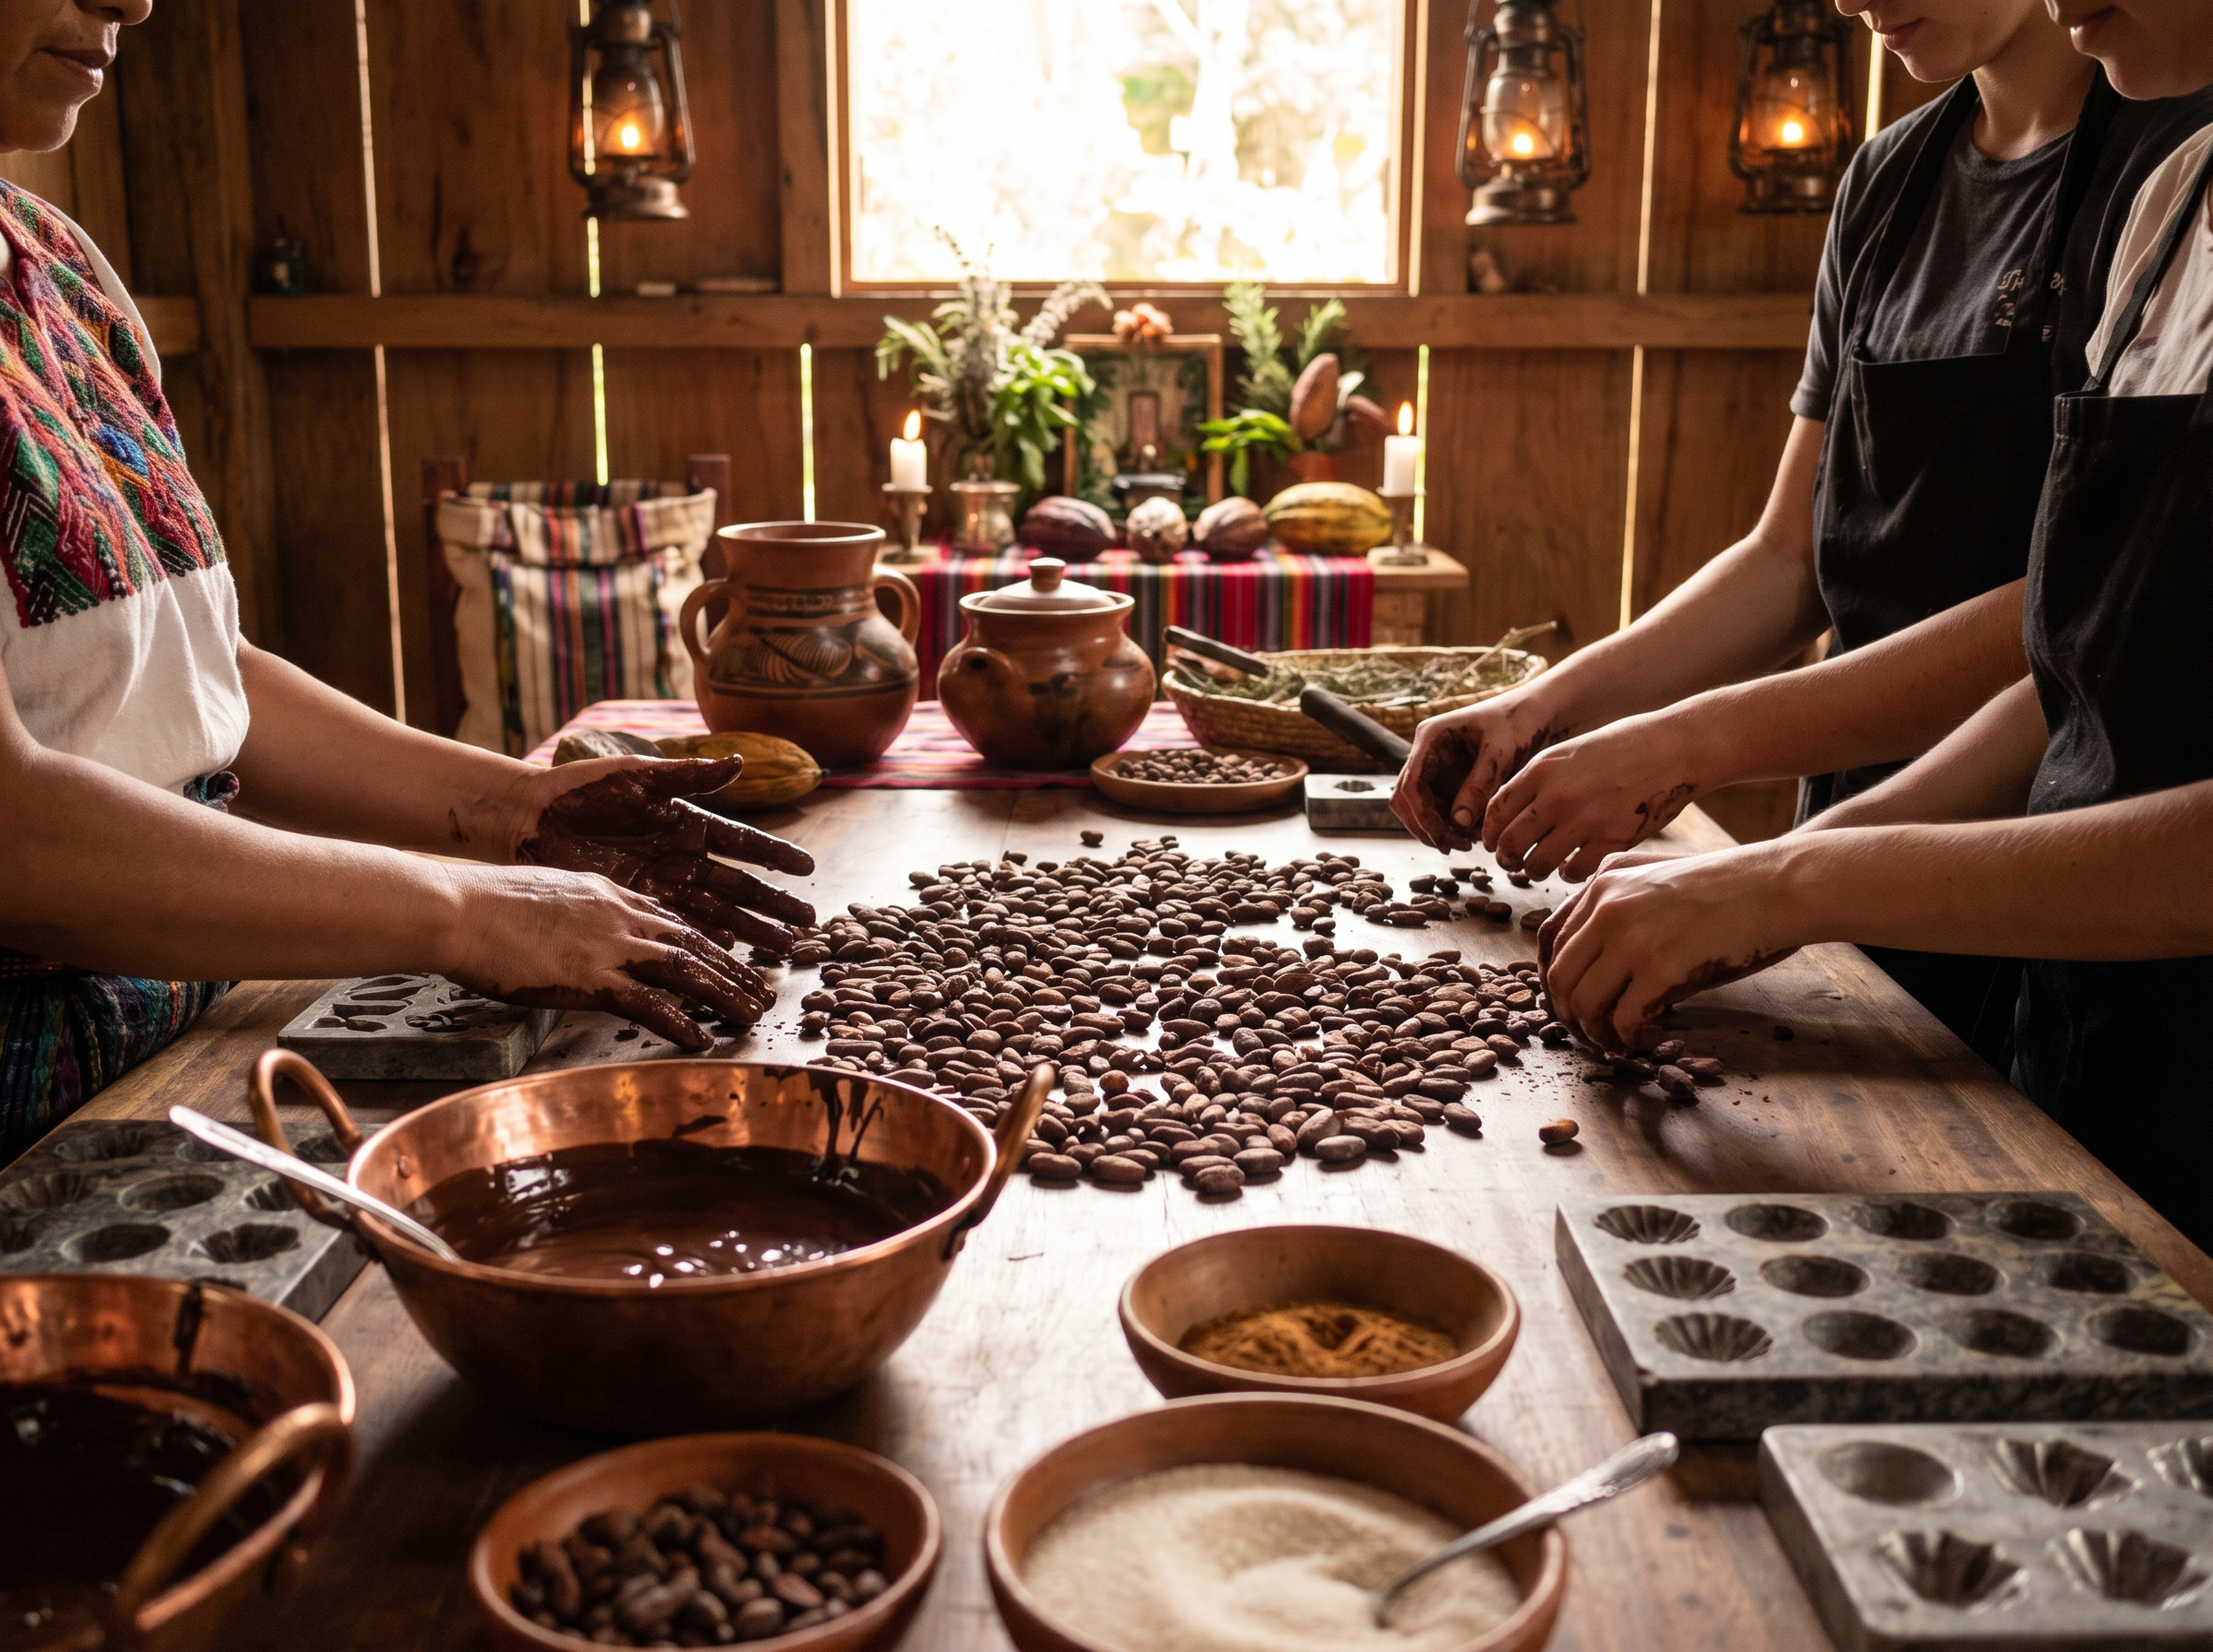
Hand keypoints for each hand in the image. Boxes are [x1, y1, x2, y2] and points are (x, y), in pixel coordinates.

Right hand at [444, 864, 772, 1050]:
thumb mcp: (544, 895)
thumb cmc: (485, 905)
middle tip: (761, 989)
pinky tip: (703, 1039)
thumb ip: (573, 915)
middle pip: (692, 943)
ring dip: (726, 995)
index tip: (729, 957)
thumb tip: (575, 937)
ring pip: (686, 971)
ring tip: (754, 1014)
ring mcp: (610, 947)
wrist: (460, 908)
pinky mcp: (594, 979)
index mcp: (608, 894)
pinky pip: (650, 1005)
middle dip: (732, 968)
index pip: (670, 919)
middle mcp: (620, 917)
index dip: (704, 941)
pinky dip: (682, 1023)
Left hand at [514, 758, 817, 955]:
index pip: (743, 842)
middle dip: (774, 906)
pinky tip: (729, 955)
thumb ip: (688, 775)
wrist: (527, 819)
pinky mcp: (636, 908)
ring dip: (750, 932)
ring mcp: (661, 886)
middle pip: (739, 886)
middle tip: (807, 926)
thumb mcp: (637, 777)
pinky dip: (705, 942)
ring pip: (717, 912)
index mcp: (687, 823)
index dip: (775, 856)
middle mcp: (681, 858)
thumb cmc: (579, 790)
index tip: (808, 869)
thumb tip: (739, 762)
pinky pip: (679, 928)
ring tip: (781, 949)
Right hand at [1390, 688, 1561, 850]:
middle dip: (1425, 826)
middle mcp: (1427, 755)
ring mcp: (1436, 769)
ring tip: (1470, 842)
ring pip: (1421, 809)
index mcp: (1431, 738)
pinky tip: (1476, 834)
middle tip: (1454, 846)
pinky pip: (1441, 810)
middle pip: (1406, 800)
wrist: (1535, 716)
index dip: (1422, 814)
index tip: (1442, 835)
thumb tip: (1457, 823)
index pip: (1410, 783)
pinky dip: (1453, 826)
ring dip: (1438, 829)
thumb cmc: (1518, 723)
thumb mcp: (1500, 753)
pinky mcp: (1450, 782)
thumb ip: (1479, 786)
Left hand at [1482, 710, 1703, 880]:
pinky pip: (1573, 871)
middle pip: (1510, 843)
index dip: (1490, 834)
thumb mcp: (1567, 753)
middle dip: (1506, 858)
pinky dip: (1568, 874)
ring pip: (1537, 864)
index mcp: (1541, 770)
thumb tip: (1508, 817)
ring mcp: (1585, 820)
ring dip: (1534, 869)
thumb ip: (1536, 782)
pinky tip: (1571, 866)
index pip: (1495, 812)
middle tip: (1512, 861)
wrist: (1671, 748)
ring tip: (1540, 867)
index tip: (1494, 843)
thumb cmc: (1618, 748)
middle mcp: (1558, 796)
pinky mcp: (1612, 839)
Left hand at [1537, 847, 1800, 1052]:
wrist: (1777, 885)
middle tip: (1590, 1035)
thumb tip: (1597, 951)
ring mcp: (1631, 937)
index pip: (1549, 939)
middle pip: (1559, 977)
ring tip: (1617, 1043)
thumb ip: (1619, 900)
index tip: (1567, 1003)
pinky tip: (1647, 1041)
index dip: (1552, 980)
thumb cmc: (1728, 886)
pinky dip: (1628, 1039)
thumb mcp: (1657, 874)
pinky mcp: (1661, 968)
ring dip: (1595, 1033)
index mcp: (1602, 884)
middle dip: (1568, 1016)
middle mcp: (1606, 908)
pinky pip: (1623, 1019)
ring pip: (1583, 1002)